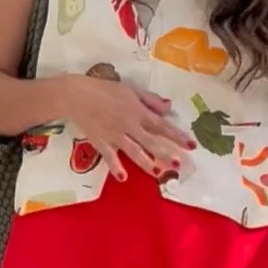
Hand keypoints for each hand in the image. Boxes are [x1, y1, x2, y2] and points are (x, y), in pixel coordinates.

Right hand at [66, 75, 195, 181]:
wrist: (76, 95)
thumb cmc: (104, 89)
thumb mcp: (130, 89)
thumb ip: (150, 99)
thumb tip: (168, 108)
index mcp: (138, 112)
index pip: (162, 126)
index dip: (177, 136)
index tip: (191, 145)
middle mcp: (130, 126)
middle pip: (152, 142)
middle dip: (167, 154)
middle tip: (180, 166)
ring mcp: (115, 136)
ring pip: (134, 152)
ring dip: (147, 164)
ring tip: (158, 174)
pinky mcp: (101, 142)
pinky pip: (110, 157)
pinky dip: (116, 167)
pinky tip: (123, 178)